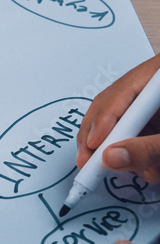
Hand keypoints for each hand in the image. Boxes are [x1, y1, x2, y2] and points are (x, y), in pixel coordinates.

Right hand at [77, 54, 159, 181]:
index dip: (104, 121)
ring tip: (139, 169)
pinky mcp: (156, 118)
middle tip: (90, 162)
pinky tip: (148, 166)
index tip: (94, 149)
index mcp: (159, 74)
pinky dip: (138, 152)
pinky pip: (137, 131)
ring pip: (124, 122)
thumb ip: (149, 148)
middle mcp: (153, 85)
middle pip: (115, 107)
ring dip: (125, 151)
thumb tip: (112, 157)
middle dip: (106, 139)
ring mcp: (155, 102)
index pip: (122, 92)